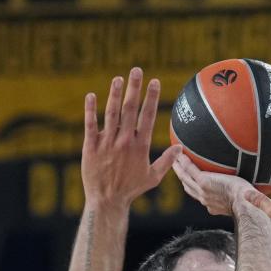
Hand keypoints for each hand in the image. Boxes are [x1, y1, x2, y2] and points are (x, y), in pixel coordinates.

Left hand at [82, 68, 180, 206]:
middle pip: (130, 109)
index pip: (148, 116)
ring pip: (111, 113)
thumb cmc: (131, 190)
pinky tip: (91, 96)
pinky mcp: (90, 146)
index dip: (151, 97)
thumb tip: (180, 148)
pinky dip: (90, 110)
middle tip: (136, 70)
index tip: (154, 81)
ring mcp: (106, 143)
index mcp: (140, 147)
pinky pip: (90, 124)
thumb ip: (166, 161)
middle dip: (134, 88)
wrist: (107, 200)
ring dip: (114, 94)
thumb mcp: (152, 178)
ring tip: (118, 78)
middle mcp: (124, 141)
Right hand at [173, 154, 253, 215]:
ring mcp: (203, 191)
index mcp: (213, 206)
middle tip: (176, 166)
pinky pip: (190, 169)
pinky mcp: (204, 182)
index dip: (193, 188)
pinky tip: (180, 153)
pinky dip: (183, 162)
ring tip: (174, 158)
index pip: (200, 196)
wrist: (246, 205)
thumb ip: (242, 194)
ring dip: (178, 168)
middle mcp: (205, 199)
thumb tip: (250, 190)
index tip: (191, 182)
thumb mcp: (243, 200)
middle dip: (182, 177)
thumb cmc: (250, 203)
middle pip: (188, 187)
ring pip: (185, 178)